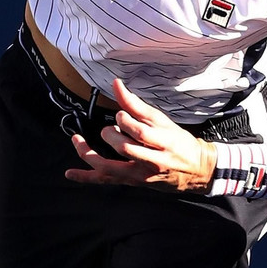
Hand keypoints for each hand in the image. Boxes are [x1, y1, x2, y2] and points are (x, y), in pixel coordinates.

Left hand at [64, 79, 216, 192]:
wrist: (196, 171)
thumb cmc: (179, 143)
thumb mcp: (163, 122)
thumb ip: (137, 106)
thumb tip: (117, 85)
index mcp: (164, 142)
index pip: (141, 132)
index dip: (126, 121)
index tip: (120, 114)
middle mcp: (152, 162)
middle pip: (125, 149)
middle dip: (111, 136)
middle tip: (109, 128)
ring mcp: (141, 175)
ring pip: (111, 168)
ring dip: (89, 154)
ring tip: (77, 141)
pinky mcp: (133, 182)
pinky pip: (106, 180)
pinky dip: (86, 177)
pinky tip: (70, 173)